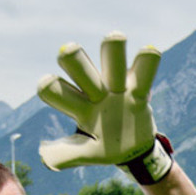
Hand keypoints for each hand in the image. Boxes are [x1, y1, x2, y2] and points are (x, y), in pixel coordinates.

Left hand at [36, 32, 171, 183]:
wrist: (132, 150)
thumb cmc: (105, 148)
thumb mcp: (87, 154)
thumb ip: (66, 155)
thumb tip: (45, 157)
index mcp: (78, 106)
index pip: (58, 91)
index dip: (52, 88)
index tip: (46, 84)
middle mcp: (94, 91)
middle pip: (82, 70)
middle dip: (75, 61)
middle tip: (67, 50)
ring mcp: (117, 89)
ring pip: (113, 66)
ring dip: (113, 52)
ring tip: (116, 37)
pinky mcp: (138, 93)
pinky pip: (144, 77)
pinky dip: (147, 65)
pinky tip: (150, 50)